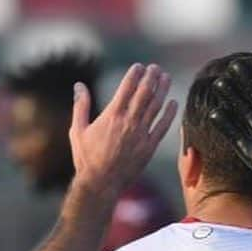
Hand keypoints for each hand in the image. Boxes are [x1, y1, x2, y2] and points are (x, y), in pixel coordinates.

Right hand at [69, 63, 176, 199]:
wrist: (100, 183)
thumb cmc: (86, 159)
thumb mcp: (77, 130)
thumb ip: (80, 106)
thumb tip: (78, 85)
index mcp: (112, 115)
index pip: (127, 87)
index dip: (135, 74)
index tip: (139, 67)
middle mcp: (129, 121)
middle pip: (144, 93)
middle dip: (151, 77)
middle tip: (155, 68)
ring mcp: (141, 134)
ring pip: (156, 106)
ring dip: (162, 90)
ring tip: (166, 78)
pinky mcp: (149, 147)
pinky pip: (163, 126)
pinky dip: (169, 113)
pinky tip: (173, 102)